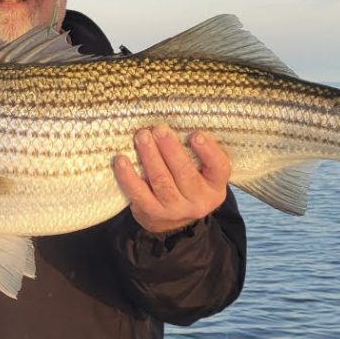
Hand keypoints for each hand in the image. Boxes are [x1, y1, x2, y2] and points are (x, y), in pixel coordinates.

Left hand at [113, 123, 230, 234]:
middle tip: (159, 129)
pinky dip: (128, 176)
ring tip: (142, 136)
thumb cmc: (188, 182)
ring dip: (150, 156)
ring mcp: (175, 209)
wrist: (173, 220)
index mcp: (215, 185)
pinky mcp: (152, 212)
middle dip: (170, 149)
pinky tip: (121, 160)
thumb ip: (197, 152)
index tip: (195, 135)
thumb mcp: (203, 171)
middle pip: (184, 173)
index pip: (218, 167)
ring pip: (161, 180)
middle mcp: (199, 200)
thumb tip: (177, 117)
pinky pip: (139, 193)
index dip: (208, 151)